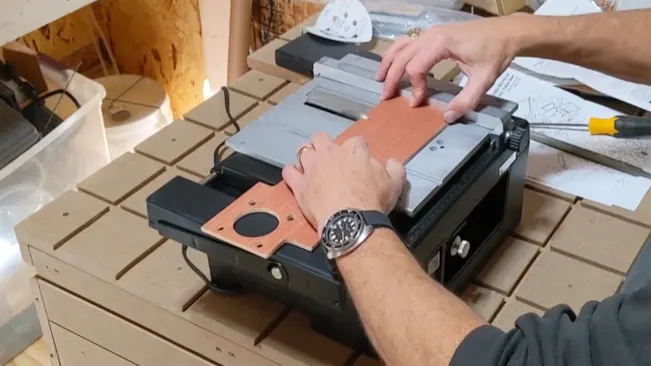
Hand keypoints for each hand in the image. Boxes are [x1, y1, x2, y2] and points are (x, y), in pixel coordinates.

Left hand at [282, 132, 405, 232]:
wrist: (351, 219)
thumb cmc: (372, 202)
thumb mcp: (394, 184)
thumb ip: (396, 170)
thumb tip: (393, 163)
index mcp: (355, 150)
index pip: (356, 141)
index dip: (357, 149)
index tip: (358, 158)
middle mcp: (330, 153)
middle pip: (321, 137)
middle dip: (324, 144)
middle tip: (328, 156)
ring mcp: (312, 167)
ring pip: (303, 149)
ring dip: (306, 154)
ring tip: (310, 163)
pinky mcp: (300, 184)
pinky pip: (289, 172)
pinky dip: (291, 173)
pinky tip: (294, 176)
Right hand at [376, 14, 526, 121]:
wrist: (507, 32)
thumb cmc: (496, 52)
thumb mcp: (484, 79)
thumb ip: (466, 100)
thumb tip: (447, 117)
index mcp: (442, 42)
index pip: (416, 67)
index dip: (414, 87)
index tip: (417, 102)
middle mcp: (431, 34)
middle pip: (403, 56)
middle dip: (392, 77)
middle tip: (386, 97)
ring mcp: (430, 31)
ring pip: (401, 45)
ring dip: (389, 62)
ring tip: (379, 78)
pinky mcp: (433, 33)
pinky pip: (408, 41)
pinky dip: (397, 52)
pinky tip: (392, 63)